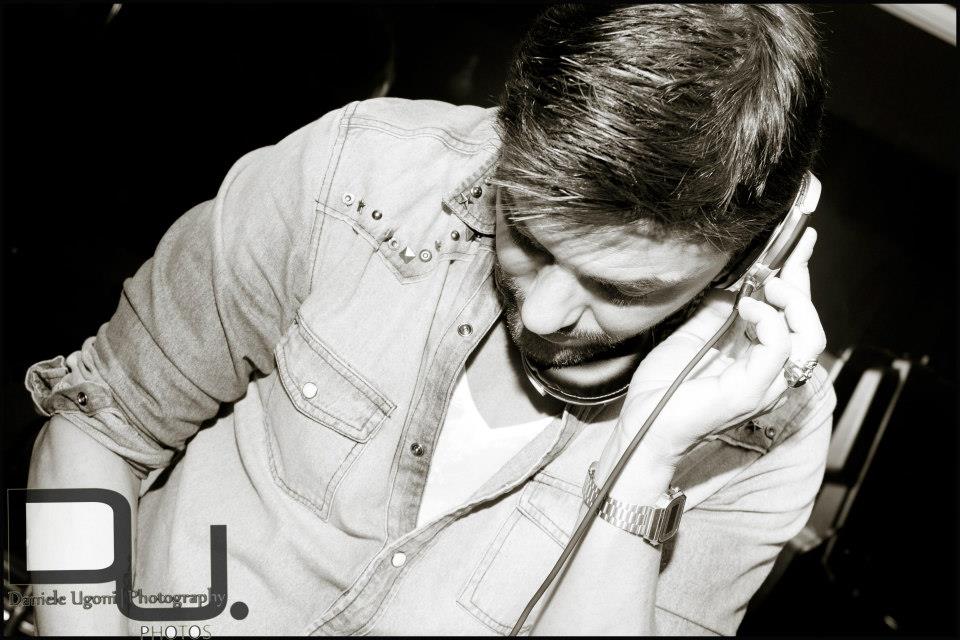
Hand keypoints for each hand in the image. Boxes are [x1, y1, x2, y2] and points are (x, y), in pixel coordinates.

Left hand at [597, 228, 826, 493]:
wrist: (643, 424)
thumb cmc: (664, 389)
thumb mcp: (691, 336)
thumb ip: (718, 314)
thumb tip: (733, 288)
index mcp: (757, 358)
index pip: (792, 316)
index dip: (799, 278)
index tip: (803, 242)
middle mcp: (770, 372)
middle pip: (809, 324)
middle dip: (800, 285)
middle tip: (778, 267)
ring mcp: (766, 384)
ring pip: (809, 336)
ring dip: (792, 303)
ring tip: (766, 286)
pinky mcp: (753, 390)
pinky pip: (780, 348)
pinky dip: (769, 322)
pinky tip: (748, 309)